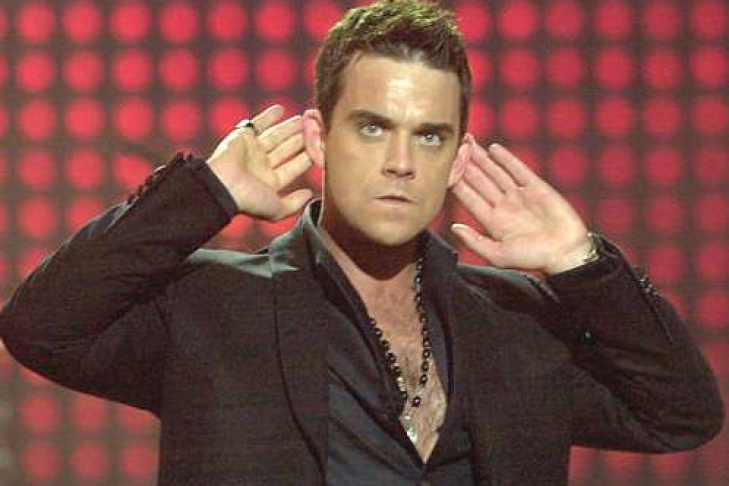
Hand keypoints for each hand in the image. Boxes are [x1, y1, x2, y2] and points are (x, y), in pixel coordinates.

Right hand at [206, 105, 313, 220]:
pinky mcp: (242, 137)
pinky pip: (257, 124)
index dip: (308, 158)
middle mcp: (261, 166)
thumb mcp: (276, 210)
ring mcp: (252, 151)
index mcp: (270, 183)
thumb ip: (294, 204)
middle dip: (301, 140)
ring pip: (275, 136)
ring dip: (289, 128)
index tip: (323, 148)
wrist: (222, 186)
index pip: (293, 168)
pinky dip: (268, 116)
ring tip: (304, 119)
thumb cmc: (249, 200)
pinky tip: (282, 109)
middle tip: (317, 129)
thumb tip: (309, 194)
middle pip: (286, 150)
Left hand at [450, 142, 591, 275]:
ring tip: (468, 143)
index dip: (456, 183)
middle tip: (454, 147)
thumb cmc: (533, 259)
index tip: (444, 169)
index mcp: (492, 221)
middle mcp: (503, 206)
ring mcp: (519, 196)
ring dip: (482, 158)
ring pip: (495, 172)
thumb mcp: (498, 255)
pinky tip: (494, 149)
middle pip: (479, 181)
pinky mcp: (537, 188)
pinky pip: (518, 170)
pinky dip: (506, 159)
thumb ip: (475, 242)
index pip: (469, 197)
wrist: (566, 254)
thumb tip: (454, 228)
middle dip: (466, 164)